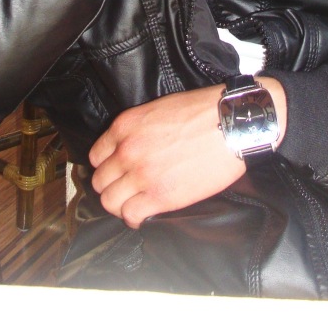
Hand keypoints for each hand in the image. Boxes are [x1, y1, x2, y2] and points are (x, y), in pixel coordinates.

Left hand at [88, 86, 244, 228]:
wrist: (231, 125)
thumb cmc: (202, 113)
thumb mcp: (159, 109)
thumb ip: (138, 129)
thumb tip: (133, 145)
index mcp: (125, 126)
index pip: (96, 156)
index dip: (107, 166)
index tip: (117, 171)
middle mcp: (127, 151)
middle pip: (100, 181)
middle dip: (112, 186)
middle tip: (126, 189)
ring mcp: (142, 175)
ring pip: (109, 201)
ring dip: (119, 204)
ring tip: (134, 203)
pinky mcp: (160, 196)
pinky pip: (130, 215)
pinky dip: (133, 218)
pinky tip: (143, 214)